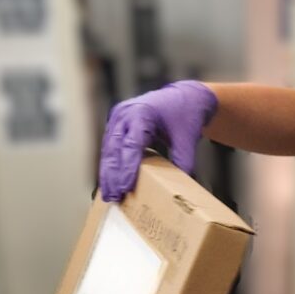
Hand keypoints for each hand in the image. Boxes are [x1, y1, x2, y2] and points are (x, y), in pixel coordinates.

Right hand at [99, 81, 217, 200]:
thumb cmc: (186, 114)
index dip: (127, 168)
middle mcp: (125, 113)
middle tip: (113, 197)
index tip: (124, 187)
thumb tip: (180, 185)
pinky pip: (111, 145)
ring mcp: (119, 116)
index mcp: (142, 113)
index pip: (131, 145)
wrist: (186, 96)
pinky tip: (110, 181)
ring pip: (109, 148)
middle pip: (114, 148)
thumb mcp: (187, 138)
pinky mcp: (118, 122)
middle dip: (112, 175)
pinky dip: (110, 164)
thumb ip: (184, 160)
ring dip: (108, 172)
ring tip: (108, 195)